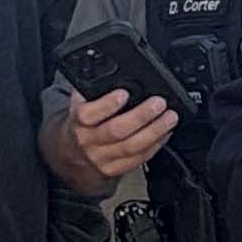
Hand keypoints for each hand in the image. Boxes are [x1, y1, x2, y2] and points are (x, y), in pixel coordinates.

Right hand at [43, 87, 175, 193]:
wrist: (72, 152)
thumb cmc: (83, 122)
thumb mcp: (81, 103)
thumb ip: (94, 90)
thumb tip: (115, 72)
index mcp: (79, 121)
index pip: (88, 114)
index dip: (106, 104)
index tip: (123, 93)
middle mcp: (89, 141)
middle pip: (116, 131)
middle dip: (141, 116)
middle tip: (158, 103)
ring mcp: (103, 157)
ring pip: (131, 147)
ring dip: (154, 131)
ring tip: (170, 118)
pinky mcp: (115, 169)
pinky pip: (138, 159)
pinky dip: (156, 145)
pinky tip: (165, 133)